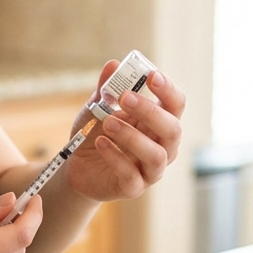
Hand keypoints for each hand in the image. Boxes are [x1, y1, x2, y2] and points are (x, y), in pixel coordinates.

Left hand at [65, 61, 184, 201]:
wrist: (76, 165)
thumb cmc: (95, 132)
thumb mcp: (97, 107)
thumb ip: (106, 89)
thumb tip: (113, 65)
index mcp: (158, 123)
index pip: (176, 105)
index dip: (168, 90)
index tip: (152, 76)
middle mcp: (162, 146)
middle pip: (172, 129)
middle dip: (150, 111)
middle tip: (124, 97)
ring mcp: (150, 170)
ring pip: (156, 154)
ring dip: (132, 136)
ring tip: (108, 122)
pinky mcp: (133, 187)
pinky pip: (131, 174)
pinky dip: (115, 156)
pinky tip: (100, 143)